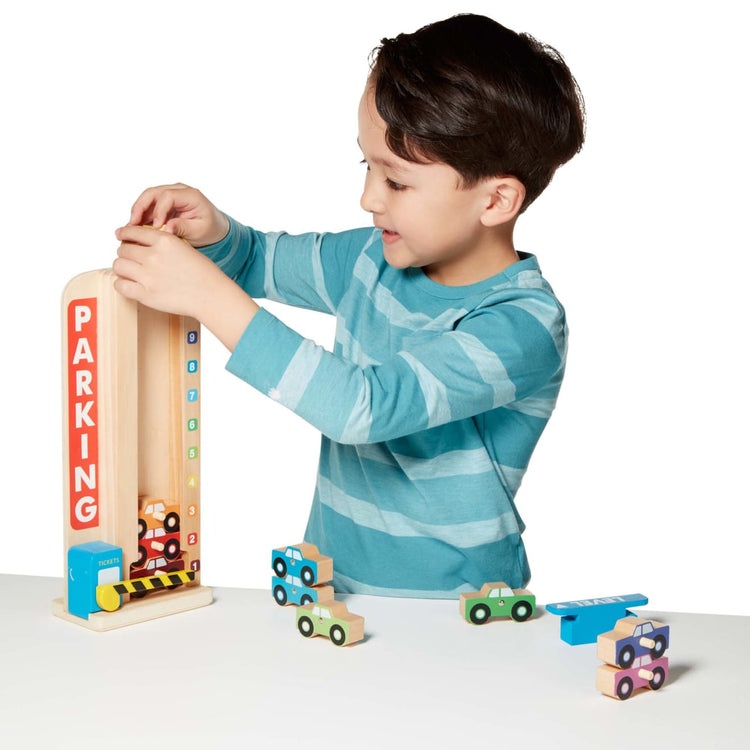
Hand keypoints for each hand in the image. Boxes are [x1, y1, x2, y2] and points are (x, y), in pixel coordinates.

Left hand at [113, 225, 259, 350]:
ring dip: (122, 267)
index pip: (133, 232)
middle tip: (130, 259)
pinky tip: (129, 284)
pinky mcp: (146, 294)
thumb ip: (163, 244)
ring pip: (118, 265)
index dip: (124, 233)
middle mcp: (154, 256)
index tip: (119, 235)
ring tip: (129, 272)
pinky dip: (121, 284)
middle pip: (123, 249)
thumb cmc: (203, 274)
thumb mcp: (184, 248)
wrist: (212, 295)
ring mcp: (148, 276)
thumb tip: (141, 246)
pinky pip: (120, 285)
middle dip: (125, 253)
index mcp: (164, 241)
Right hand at [128, 183, 228, 247]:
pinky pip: (149, 206)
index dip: (158, 210)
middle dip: (140, 207)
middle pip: (153, 192)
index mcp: (190, 195)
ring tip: (131, 227)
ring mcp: (170, 194)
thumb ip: (184, 228)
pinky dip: (141, 215)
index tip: (155, 226)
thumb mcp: (200, 230)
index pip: (168, 196)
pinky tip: (135, 227)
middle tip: (133, 224)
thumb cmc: (210, 228)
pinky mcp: (163, 203)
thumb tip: (166, 229)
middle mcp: (178, 190)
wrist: (214, 227)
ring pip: (148, 198)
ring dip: (137, 211)